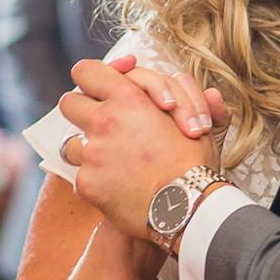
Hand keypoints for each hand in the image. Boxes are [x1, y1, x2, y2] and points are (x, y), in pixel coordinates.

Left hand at [58, 59, 214, 241]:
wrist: (187, 208)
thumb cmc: (195, 165)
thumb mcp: (200, 122)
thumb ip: (194, 102)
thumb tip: (209, 93)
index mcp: (128, 98)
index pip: (86, 72)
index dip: (93, 77)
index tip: (105, 86)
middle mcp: (104, 122)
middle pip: (70, 103)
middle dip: (83, 110)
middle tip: (103, 123)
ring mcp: (91, 153)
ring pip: (71, 142)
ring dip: (88, 148)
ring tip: (113, 160)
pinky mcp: (87, 183)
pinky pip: (81, 176)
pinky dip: (96, 179)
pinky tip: (117, 185)